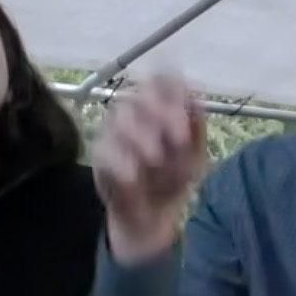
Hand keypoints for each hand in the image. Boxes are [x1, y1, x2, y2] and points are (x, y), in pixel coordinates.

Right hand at [91, 73, 206, 261]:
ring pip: (122, 116)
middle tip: (180, 140)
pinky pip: (107, 147)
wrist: (151, 215)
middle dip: (164, 113)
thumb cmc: (172, 179)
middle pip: (142, 92)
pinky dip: (124, 161)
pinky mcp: (99, 152)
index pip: (164, 79)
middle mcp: (136, 112)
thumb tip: (196, 90)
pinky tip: (135, 176)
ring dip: (144, 138)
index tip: (188, 110)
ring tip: (157, 161)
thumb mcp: (194, 155)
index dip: (176, 90)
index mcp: (161, 107)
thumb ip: (196, 124)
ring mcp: (114, 129)